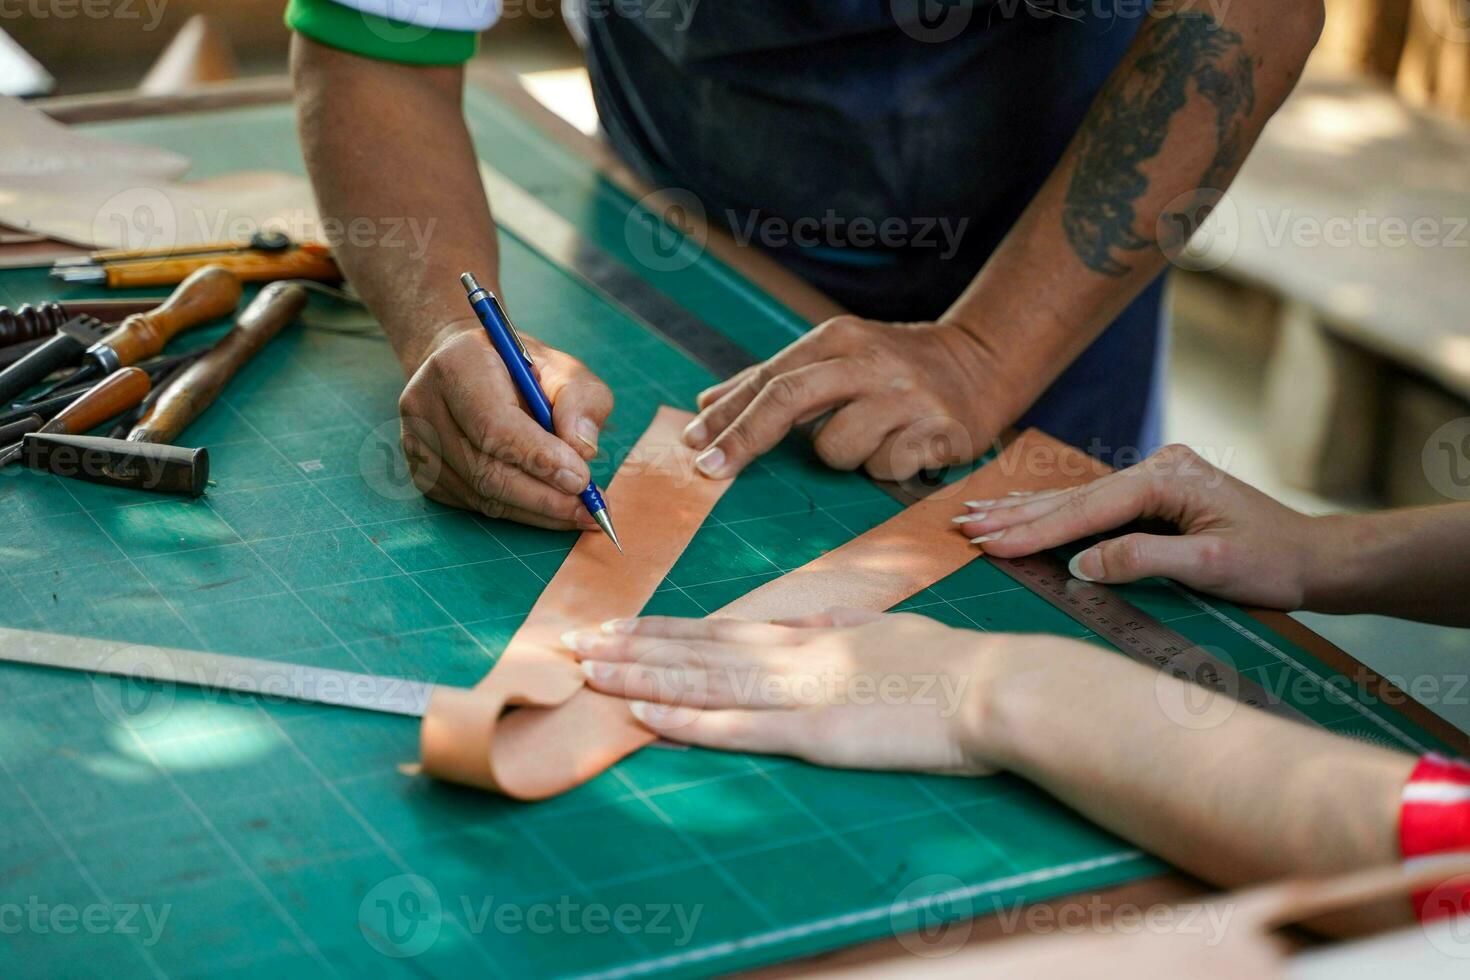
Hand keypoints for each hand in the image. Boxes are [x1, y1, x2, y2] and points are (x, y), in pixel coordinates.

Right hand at [398, 321, 612, 528]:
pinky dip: (517, 512)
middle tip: (588, 509)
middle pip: (483, 469)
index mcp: (458, 365)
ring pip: (480, 495)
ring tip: (579, 512)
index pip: (492, 423)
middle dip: (542, 496)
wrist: (467, 368)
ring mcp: (416, 442)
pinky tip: (547, 507)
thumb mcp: (563, 369)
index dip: (538, 457)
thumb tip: (582, 450)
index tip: (581, 478)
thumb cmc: (521, 369)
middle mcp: (425, 404)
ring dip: (535, 511)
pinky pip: (473, 505)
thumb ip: (581, 400)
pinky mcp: (423, 472)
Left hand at [562, 609, 1067, 774]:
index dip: (663, 628)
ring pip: (701, 678)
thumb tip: (814, 615)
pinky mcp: (813, 732)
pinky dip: (684, 716)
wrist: (995, 687)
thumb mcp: (891, 626)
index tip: (619, 623)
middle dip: (629, 645)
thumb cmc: (952, 663)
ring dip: (639, 672)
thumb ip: (844, 623)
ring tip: (587, 667)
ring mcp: (798, 691)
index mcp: (811, 633)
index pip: (719, 629)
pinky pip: (735, 724)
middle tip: (572, 640)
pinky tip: (642, 709)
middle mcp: (792, 654)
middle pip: (695, 648)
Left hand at [680, 316, 1010, 480]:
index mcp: (838, 339)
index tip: (691, 445)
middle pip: (787, 400)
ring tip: (870, 438)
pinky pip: (885, 468)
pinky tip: (903, 447)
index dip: (726, 415)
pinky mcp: (939, 431)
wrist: (981, 363)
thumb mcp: (835, 355)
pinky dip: (884, 467)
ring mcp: (905, 397)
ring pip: (836, 448)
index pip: (768, 379)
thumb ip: (773, 379)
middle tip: (710, 471)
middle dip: (742, 439)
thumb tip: (705, 402)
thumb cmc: (892, 367)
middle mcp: (869, 362)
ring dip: (841, 456)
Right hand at [955, 444, 1325, 608]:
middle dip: (1016, 515)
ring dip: (1026, 511)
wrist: (1315, 557)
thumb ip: (1144, 560)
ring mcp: (1155, 477)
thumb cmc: (1272, 563)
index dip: (1035, 531)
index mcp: (1166, 478)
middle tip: (964, 526)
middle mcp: (1157, 467)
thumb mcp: (1211, 568)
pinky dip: (1054, 513)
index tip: (990, 543)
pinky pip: (1093, 505)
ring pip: (1077, 498)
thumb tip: (1084, 564)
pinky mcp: (1156, 493)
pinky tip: (1023, 512)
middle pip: (1073, 497)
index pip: (1087, 510)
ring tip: (978, 515)